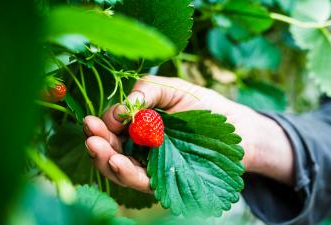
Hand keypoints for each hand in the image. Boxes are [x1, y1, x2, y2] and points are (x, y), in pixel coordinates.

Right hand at [84, 75, 293, 192]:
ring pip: (121, 168)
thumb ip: (146, 91)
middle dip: (98, 144)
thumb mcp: (173, 88)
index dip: (101, 125)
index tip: (94, 121)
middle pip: (111, 149)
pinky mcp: (165, 180)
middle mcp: (140, 145)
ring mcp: (151, 164)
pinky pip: (143, 181)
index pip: (112, 127)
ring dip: (107, 161)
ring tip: (100, 150)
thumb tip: (119, 110)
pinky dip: (128, 174)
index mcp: (138, 123)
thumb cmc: (204, 106)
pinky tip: (118, 163)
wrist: (239, 129)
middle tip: (91, 138)